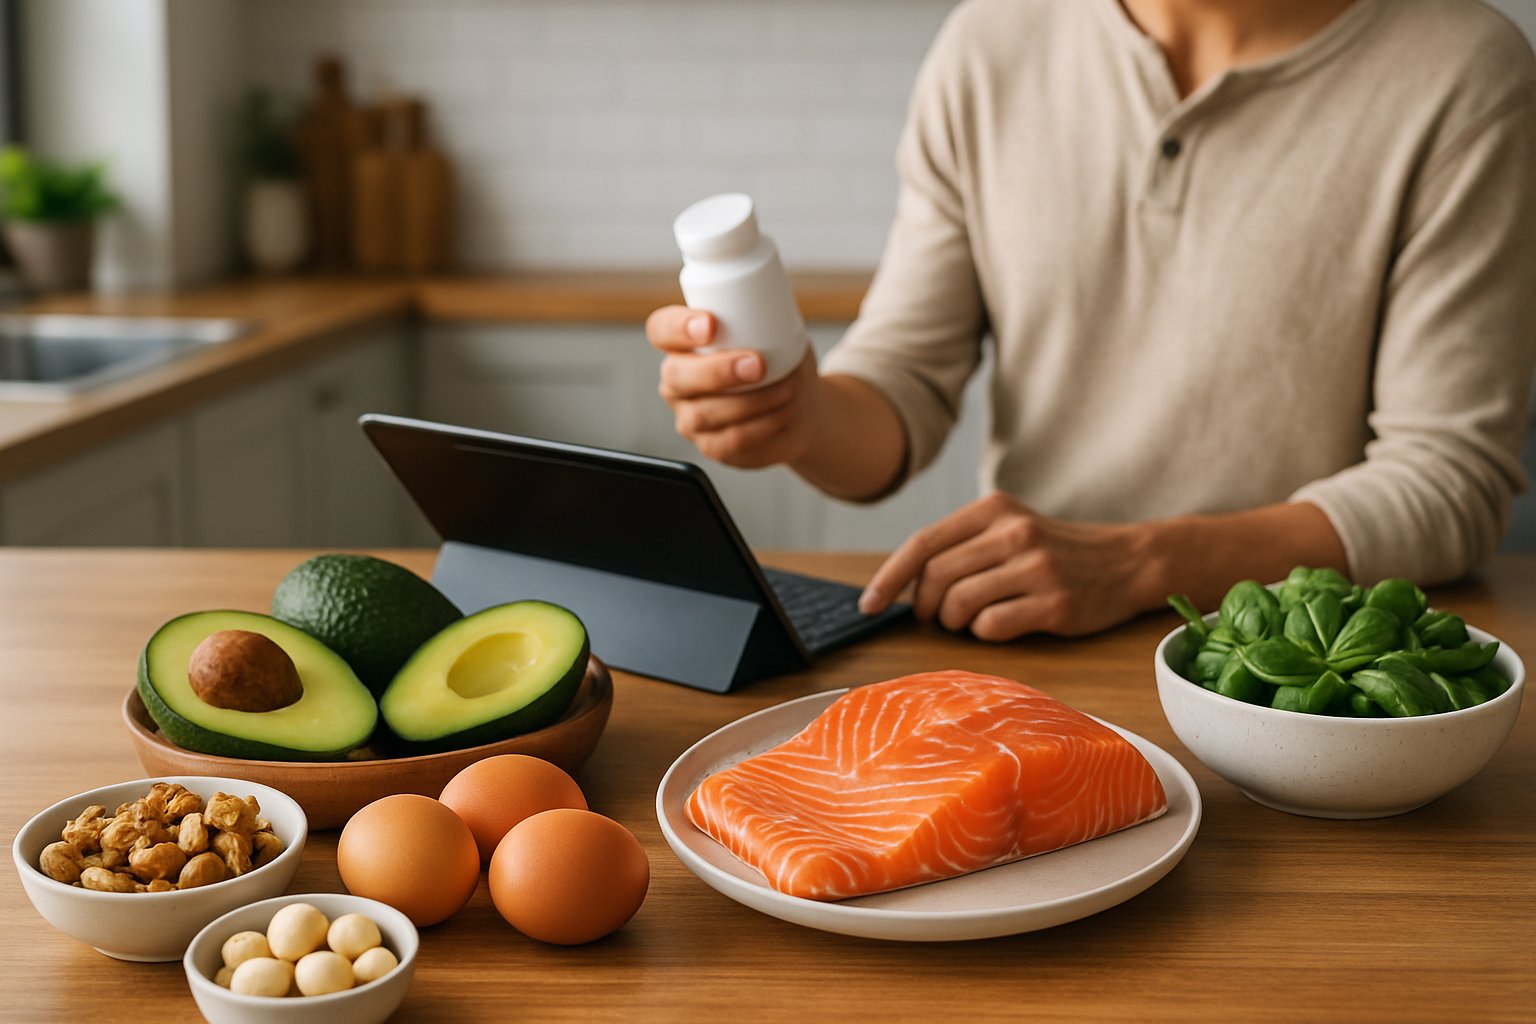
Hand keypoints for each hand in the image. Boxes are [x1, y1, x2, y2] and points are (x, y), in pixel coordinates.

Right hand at [646, 305, 819, 468]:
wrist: (801, 407)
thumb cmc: (783, 362)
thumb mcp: (779, 331)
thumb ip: (771, 315)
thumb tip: (776, 300)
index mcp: (683, 344)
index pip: (661, 330)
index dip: (678, 327)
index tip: (711, 323)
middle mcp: (678, 381)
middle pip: (676, 376)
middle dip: (718, 370)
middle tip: (758, 364)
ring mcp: (690, 417)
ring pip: (705, 413)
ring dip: (751, 401)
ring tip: (787, 389)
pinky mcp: (711, 446)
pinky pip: (729, 441)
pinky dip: (761, 426)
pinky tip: (782, 413)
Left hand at [858, 493, 1157, 639]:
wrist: (1128, 561)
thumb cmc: (1056, 551)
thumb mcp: (1010, 527)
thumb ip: (963, 544)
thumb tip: (903, 584)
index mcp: (994, 509)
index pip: (923, 543)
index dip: (889, 578)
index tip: (869, 605)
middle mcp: (1014, 532)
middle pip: (935, 577)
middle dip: (926, 607)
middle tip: (938, 619)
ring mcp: (1037, 567)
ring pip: (960, 603)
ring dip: (955, 623)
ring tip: (970, 622)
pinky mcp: (1056, 603)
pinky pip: (992, 626)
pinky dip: (984, 633)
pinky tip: (1001, 626)